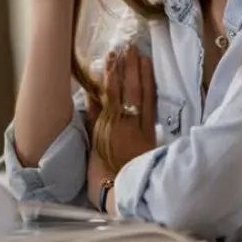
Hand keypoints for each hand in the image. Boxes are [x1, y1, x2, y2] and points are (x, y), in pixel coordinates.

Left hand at [88, 45, 156, 173]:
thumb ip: (146, 134)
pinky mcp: (99, 135)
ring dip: (114, 74)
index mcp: (146, 132)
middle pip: (134, 92)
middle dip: (132, 68)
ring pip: (116, 96)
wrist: (117, 193)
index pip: (148, 98)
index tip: (146, 60)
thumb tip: (147, 115)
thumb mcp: (147, 154)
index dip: (147, 78)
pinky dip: (95, 94)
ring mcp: (115, 129)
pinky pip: (96, 110)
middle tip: (130, 48)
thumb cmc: (134, 177)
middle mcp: (131, 127)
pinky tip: (94, 79)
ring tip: (114, 55)